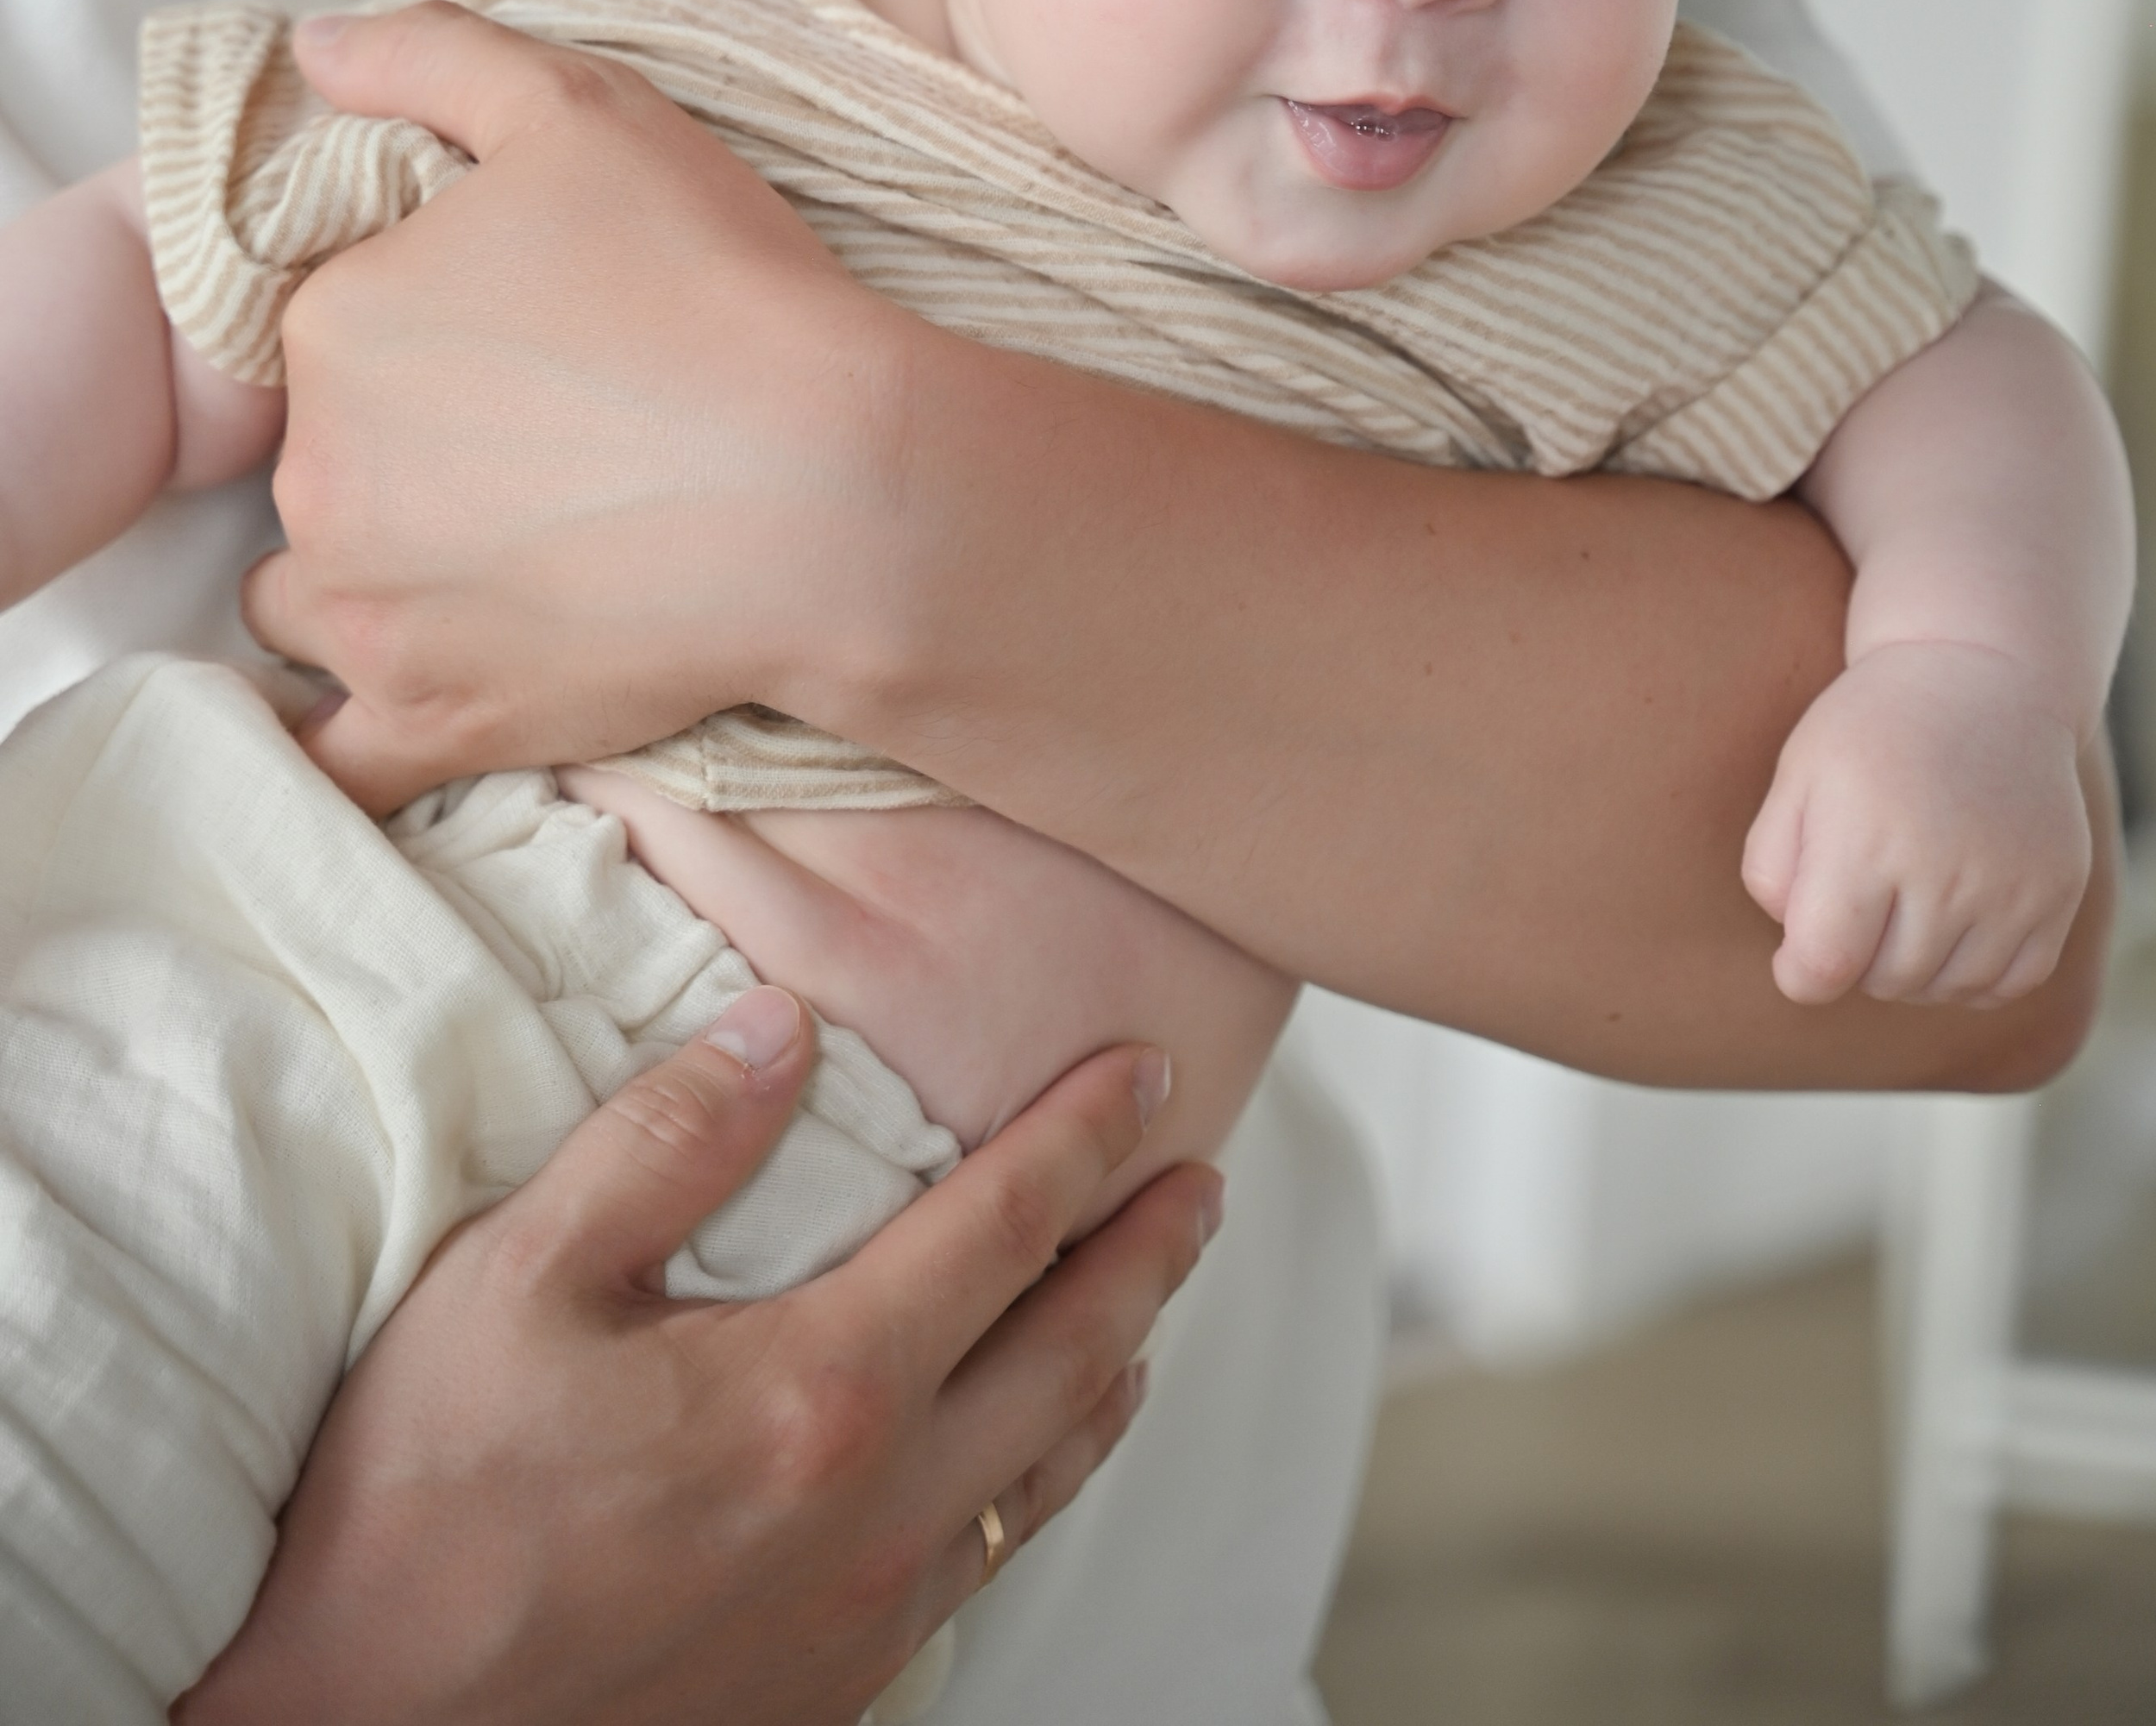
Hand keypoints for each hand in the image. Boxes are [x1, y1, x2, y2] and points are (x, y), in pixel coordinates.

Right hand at [175, 995, 1217, 1725]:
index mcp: (819, 1389)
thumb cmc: (425, 1500)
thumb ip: (669, 1139)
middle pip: (1070, 1352)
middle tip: (1200, 1179)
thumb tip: (784, 1026)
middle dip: (1147, 1253)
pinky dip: (1040, 1480)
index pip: (1003, 1228)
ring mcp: (862, 1611)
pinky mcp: (830, 1687)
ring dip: (1114, 1368)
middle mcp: (877, 1509)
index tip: (1147, 1068)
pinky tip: (1032, 1456)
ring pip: (1045, 1471)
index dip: (1084, 1138)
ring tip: (1146, 1308)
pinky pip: (983, 1563)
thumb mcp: (522, 1277)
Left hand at [243, 0, 915, 812]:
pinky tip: (417, 691)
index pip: (324, 325)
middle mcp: (317, 474)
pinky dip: (354, 733)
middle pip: (316, 459)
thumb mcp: (584, 110)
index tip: (512, 335)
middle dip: (396, 450)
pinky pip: (336, 753)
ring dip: (374, 576)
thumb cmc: (717, 290)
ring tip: (506, 551)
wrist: (834, 492)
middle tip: (540, 438)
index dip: (412, 325)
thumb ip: (429, 54)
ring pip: (311, 593)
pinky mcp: (431, 719)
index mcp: (335, 323)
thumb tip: (311, 44)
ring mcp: (368, 610)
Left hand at [1742, 642, 2093, 1005]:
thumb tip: (1798, 954)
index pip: (1823, 966)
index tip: (1798, 956)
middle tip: (1859, 900)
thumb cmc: (1871, 732)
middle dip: (1857, 957)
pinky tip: (1955, 921)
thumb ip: (1772, 870)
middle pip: (1884, 981)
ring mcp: (2010, 886)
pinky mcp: (2057, 892)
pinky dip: (1974, 972)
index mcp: (1864, 840)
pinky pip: (2009, 983)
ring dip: (1914, 967)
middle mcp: (1944, 871)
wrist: (1982, 674)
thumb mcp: (1797, 778)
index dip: (1799, 975)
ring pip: (1945, 989)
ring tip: (1904, 904)